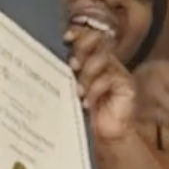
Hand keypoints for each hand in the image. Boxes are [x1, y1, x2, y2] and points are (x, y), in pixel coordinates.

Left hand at [72, 30, 137, 145]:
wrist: (101, 135)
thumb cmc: (81, 112)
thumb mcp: (67, 90)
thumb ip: (61, 74)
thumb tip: (42, 58)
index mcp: (88, 58)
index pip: (85, 36)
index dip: (78, 33)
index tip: (66, 38)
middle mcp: (103, 61)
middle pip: (97, 41)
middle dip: (83, 48)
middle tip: (73, 64)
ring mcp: (116, 71)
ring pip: (102, 58)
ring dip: (87, 72)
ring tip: (78, 90)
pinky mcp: (126, 84)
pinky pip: (110, 78)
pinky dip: (95, 90)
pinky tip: (86, 102)